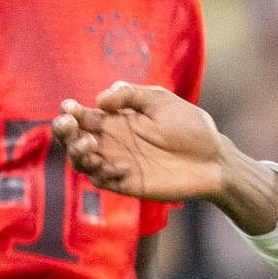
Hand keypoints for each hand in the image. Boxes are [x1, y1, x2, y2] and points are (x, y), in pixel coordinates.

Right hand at [56, 83, 234, 206]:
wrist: (213, 159)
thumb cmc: (190, 126)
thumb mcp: (161, 100)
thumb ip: (130, 94)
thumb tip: (99, 99)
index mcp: (116, 119)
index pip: (82, 116)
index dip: (69, 112)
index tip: (71, 107)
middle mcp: (112, 141)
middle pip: (72, 138)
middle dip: (63, 131)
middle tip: (69, 125)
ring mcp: (118, 163)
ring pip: (81, 161)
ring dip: (77, 153)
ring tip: (90, 144)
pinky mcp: (128, 184)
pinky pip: (102, 181)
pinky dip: (103, 174)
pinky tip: (123, 167)